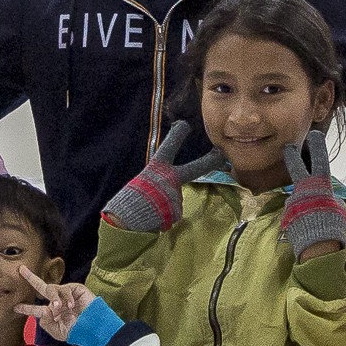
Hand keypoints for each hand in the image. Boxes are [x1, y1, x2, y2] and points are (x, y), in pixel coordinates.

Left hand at [13, 268, 92, 345]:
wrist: (92, 327)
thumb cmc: (77, 331)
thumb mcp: (58, 332)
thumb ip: (46, 324)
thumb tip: (43, 310)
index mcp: (52, 313)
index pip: (37, 310)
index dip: (26, 308)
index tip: (16, 307)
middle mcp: (57, 301)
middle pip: (42, 287)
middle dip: (31, 278)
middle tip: (21, 270)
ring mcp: (66, 294)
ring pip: (52, 289)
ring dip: (54, 299)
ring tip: (59, 308)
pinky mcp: (75, 289)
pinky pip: (66, 290)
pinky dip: (67, 299)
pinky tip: (71, 306)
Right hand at [101, 115, 214, 237]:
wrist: (125, 220)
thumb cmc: (130, 200)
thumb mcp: (142, 183)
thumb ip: (158, 181)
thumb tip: (168, 189)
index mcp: (156, 168)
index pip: (169, 147)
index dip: (178, 135)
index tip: (185, 125)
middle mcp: (169, 178)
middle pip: (195, 168)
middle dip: (210, 161)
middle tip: (221, 155)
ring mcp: (175, 194)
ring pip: (175, 200)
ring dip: (165, 205)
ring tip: (150, 208)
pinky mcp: (177, 211)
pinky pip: (173, 213)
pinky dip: (165, 217)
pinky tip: (154, 217)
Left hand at [278, 125, 345, 262]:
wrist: (316, 246)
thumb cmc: (332, 227)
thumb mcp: (338, 208)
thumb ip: (330, 197)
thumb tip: (324, 196)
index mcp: (320, 186)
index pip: (318, 161)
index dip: (317, 147)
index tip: (314, 135)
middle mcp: (303, 190)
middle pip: (296, 168)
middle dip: (293, 156)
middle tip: (289, 147)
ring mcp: (292, 201)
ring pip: (298, 198)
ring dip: (304, 204)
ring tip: (314, 219)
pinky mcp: (285, 214)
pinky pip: (294, 212)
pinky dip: (300, 217)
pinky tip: (307, 226)